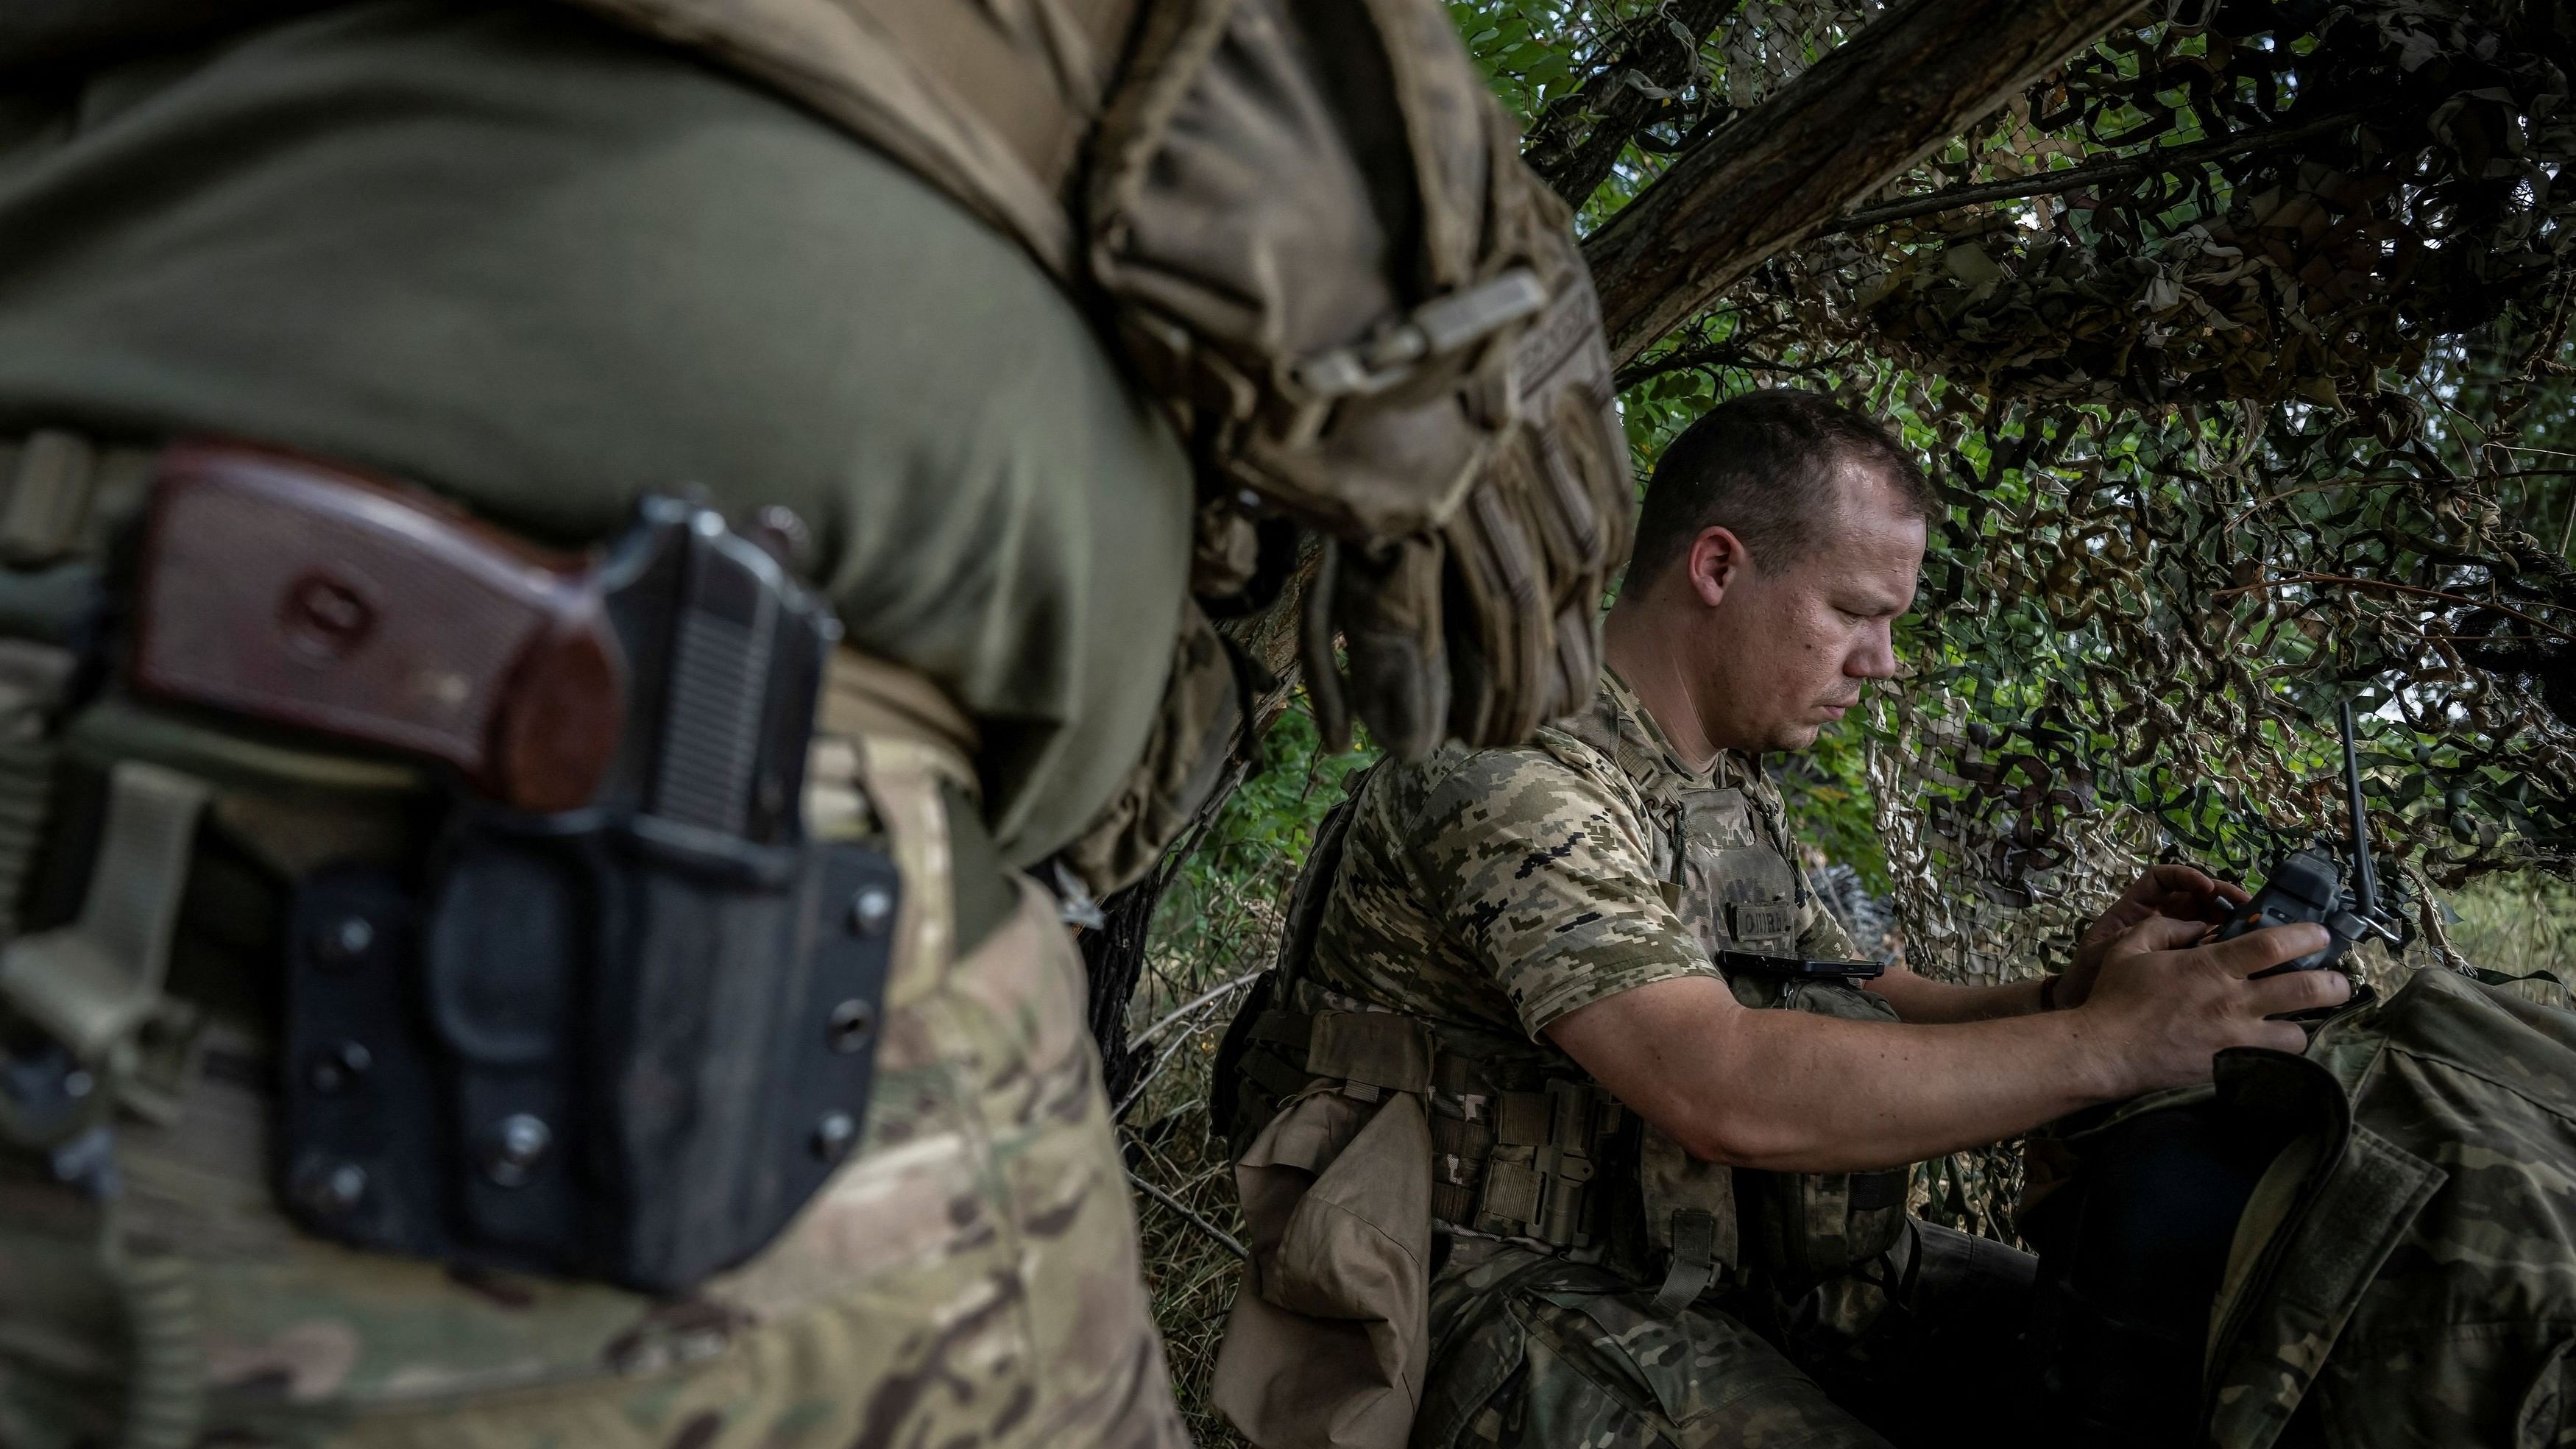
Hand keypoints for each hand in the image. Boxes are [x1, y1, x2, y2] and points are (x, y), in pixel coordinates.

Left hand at [2056, 864, 2250, 1008]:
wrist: (2084, 1009)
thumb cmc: (2089, 976)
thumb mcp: (2114, 948)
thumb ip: (2147, 936)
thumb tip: (2197, 928)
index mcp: (2134, 908)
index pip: (2164, 879)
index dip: (2186, 876)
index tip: (2206, 887)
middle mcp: (2155, 919)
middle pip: (2192, 896)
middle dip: (2217, 895)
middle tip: (2243, 904)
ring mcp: (2170, 940)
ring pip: (2204, 918)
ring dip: (2227, 917)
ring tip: (2250, 923)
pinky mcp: (2181, 963)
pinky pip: (2205, 946)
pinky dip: (2222, 944)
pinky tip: (2240, 948)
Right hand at [2075, 916, 2350, 1096]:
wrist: (2104, 1053)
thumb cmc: (2114, 998)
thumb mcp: (2131, 948)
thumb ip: (2166, 928)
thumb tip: (2196, 925)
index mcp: (2211, 967)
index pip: (2275, 945)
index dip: (2308, 936)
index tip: (2321, 935)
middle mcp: (2233, 1002)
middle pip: (2305, 989)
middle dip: (2334, 983)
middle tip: (2339, 981)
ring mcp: (2235, 1039)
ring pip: (2300, 1033)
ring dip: (2308, 1025)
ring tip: (2305, 1020)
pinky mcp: (2230, 1068)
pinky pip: (2274, 1063)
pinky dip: (2282, 1055)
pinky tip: (2277, 1049)